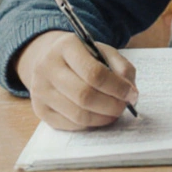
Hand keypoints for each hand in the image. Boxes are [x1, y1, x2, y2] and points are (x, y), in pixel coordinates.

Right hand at [14, 30, 137, 130]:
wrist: (48, 59)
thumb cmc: (82, 56)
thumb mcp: (102, 51)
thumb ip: (121, 67)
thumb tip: (130, 93)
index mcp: (65, 46)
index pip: (94, 73)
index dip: (117, 88)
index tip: (132, 94)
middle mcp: (47, 67)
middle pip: (84, 96)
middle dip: (111, 105)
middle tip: (124, 107)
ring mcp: (40, 89)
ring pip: (78, 114)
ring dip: (103, 118)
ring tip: (114, 113)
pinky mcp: (39, 109)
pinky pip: (70, 125)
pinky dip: (90, 124)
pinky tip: (98, 116)